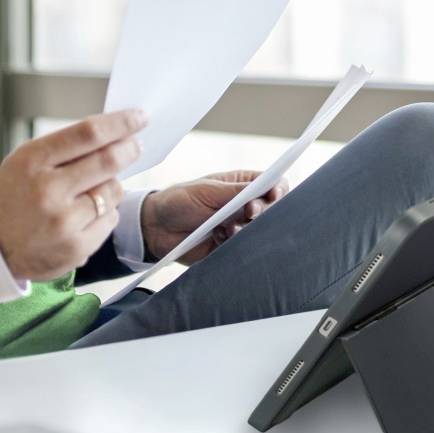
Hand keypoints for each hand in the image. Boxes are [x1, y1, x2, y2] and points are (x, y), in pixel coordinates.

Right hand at [0, 110, 146, 281]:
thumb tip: (114, 132)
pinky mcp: (76, 247)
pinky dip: (106, 211)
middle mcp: (48, 191)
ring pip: (113, 191)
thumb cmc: (15, 193)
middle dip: (129, 148)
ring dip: (112, 183)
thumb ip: (66, 146)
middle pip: (108, 161)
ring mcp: (64, 222)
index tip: (139, 117)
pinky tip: (86, 213)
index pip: (88, 134)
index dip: (121, 122)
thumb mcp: (28, 158)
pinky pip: (110, 219)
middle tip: (136, 144)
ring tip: (94, 187)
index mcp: (34, 160)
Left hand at [140, 171, 288, 264]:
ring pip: (259, 231)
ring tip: (226, 228)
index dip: (278, 189)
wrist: (155, 228)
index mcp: (239, 185)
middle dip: (263, 211)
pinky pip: (244, 248)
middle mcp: (242, 206)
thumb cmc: (178, 200)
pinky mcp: (229, 247)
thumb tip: (265, 184)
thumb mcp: (206, 191)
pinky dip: (235, 244)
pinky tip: (219, 238)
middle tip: (249, 213)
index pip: (271, 184)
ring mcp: (237, 227)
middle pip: (271, 209)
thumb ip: (235, 191)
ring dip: (246, 229)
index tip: (274, 195)